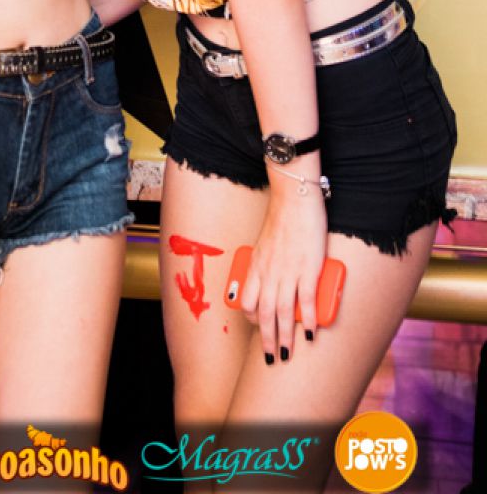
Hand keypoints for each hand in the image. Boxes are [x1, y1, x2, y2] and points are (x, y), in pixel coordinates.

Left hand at [239, 180, 326, 362]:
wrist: (294, 199)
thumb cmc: (282, 220)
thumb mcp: (265, 244)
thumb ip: (267, 264)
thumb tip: (273, 280)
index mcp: (256, 266)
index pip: (248, 301)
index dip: (253, 320)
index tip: (260, 329)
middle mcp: (269, 273)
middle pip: (265, 314)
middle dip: (268, 339)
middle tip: (272, 358)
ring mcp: (288, 272)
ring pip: (284, 313)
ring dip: (285, 337)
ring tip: (287, 353)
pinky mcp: (308, 269)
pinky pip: (306, 301)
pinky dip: (308, 320)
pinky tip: (310, 333)